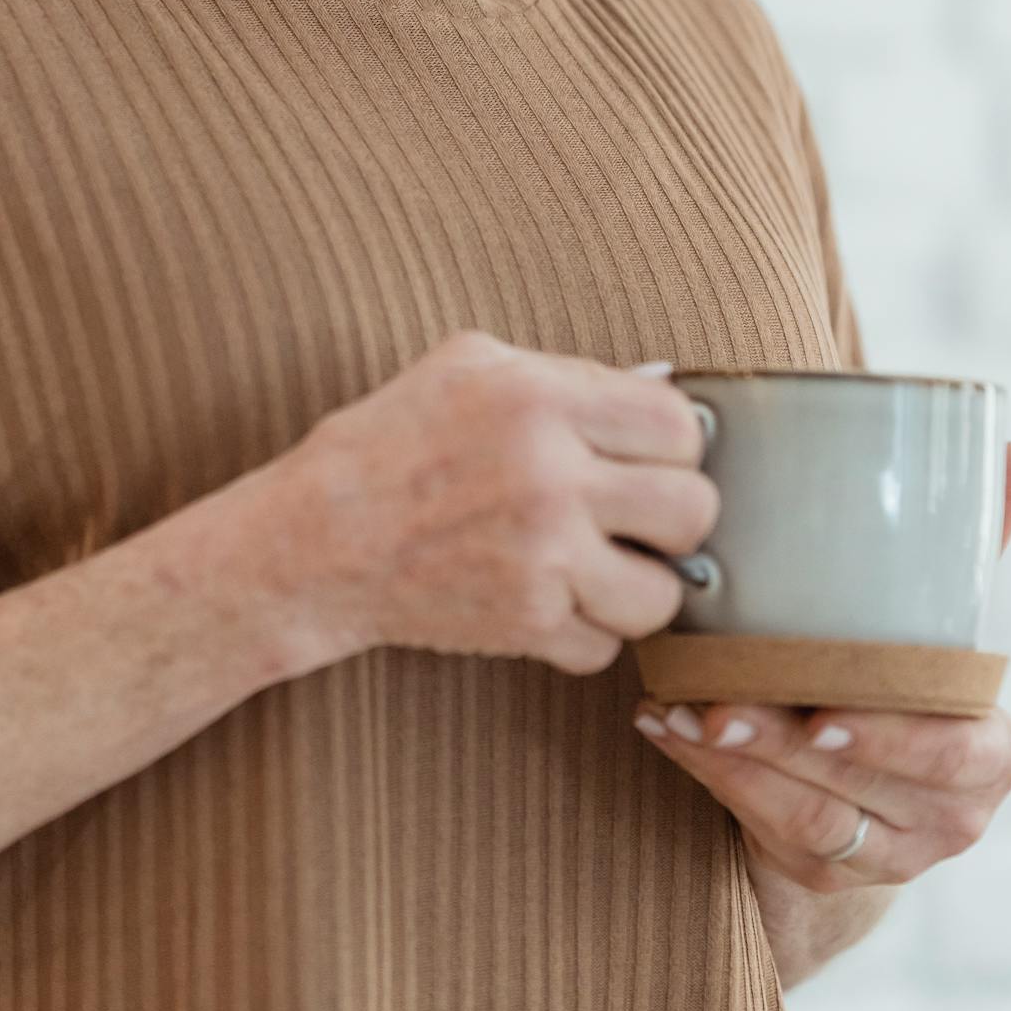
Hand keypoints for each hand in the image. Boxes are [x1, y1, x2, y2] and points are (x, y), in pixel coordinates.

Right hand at [278, 330, 715, 671]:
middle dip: (671, 517)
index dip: (676, 445)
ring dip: (638, 586)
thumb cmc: (389, 443)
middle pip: (693, 510)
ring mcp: (542, 558)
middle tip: (636, 517)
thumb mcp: (470, 365)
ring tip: (600, 566)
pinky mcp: (526, 623)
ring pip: (664, 595)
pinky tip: (550, 599)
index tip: (650, 457)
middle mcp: (551, 478)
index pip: (680, 425)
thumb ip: (568, 374)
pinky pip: (605, 646)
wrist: (317, 541)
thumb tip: (656, 392)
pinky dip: (584, 632)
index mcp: (540, 399)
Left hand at [630, 437, 1010, 890]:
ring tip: (675, 707)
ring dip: (733, 759)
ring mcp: (886, 856)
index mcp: (992, 752)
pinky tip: (664, 725)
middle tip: (715, 702)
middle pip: (863, 783)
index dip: (888, 738)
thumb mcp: (943, 624)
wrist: (873, 794)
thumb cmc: (907, 685)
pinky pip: (764, 827)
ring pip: (807, 815)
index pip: (952, 750)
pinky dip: (710, 774)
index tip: (820, 709)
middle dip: (782, 740)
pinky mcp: (824, 875)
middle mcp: (951, 815)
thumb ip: (976, 544)